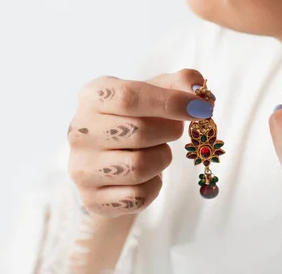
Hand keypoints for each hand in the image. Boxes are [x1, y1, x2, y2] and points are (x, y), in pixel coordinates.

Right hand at [68, 69, 213, 217]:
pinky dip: (154, 186)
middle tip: (176, 130)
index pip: (130, 96)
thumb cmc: (138, 118)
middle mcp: (79, 131)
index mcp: (93, 96)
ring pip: (138, 167)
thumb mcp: (156, 92)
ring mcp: (81, 167)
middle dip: (170, 131)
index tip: (202, 109)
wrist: (112, 161)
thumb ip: (180, 83)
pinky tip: (149, 176)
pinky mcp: (92, 199)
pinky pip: (137, 196)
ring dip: (162, 159)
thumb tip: (199, 91)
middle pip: (138, 132)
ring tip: (158, 151)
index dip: (170, 102)